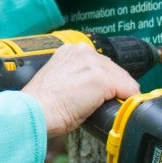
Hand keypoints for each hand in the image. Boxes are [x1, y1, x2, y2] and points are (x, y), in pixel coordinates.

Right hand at [22, 43, 139, 138]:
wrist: (34, 112)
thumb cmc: (41, 103)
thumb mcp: (58, 81)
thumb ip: (75, 77)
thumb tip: (91, 90)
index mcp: (70, 50)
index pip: (100, 63)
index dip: (105, 81)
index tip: (102, 94)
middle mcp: (82, 51)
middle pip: (114, 69)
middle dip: (114, 86)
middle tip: (105, 103)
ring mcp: (93, 64)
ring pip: (122, 79)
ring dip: (119, 94)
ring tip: (108, 108)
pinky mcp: (101, 79)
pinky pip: (127, 89)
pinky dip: (124, 100)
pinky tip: (115, 109)